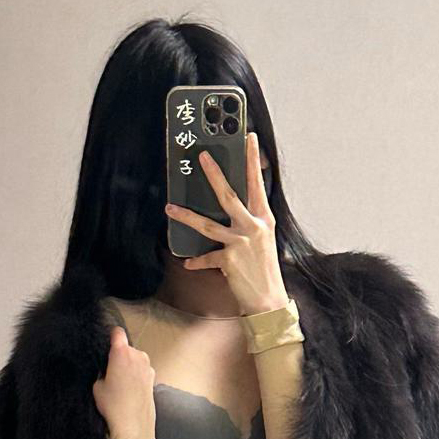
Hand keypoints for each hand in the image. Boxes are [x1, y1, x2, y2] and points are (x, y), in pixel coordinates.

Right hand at [92, 326, 155, 438]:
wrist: (133, 426)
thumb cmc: (114, 406)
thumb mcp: (98, 386)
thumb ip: (103, 372)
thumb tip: (106, 371)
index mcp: (121, 353)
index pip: (117, 333)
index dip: (112, 337)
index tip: (108, 343)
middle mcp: (137, 356)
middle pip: (127, 348)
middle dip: (120, 356)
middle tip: (111, 372)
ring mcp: (147, 367)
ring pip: (135, 360)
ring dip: (129, 367)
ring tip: (121, 385)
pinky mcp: (153, 379)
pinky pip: (141, 372)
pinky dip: (136, 377)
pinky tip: (130, 392)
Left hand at [164, 132, 288, 315]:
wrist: (268, 300)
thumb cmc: (265, 270)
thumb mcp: (263, 240)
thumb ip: (250, 222)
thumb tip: (232, 209)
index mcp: (263, 219)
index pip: (257, 184)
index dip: (252, 160)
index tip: (249, 138)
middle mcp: (253, 227)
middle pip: (229, 196)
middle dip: (214, 175)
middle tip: (202, 157)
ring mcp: (240, 243)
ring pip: (207, 224)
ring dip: (186, 216)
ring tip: (170, 208)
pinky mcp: (228, 260)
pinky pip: (206, 257)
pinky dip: (196, 262)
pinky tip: (187, 263)